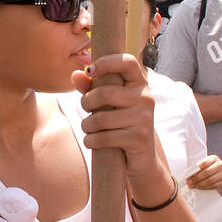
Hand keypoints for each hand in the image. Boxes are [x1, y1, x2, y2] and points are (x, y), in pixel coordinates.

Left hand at [72, 53, 169, 199]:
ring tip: (88, 128)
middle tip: (85, 109)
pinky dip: (91, 141)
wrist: (141, 159)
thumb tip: (76, 74)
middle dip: (86, 103)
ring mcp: (144, 118)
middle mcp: (145, 98)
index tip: (89, 70)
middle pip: (105, 93)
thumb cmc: (119, 124)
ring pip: (101, 118)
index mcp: (139, 83)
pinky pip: (105, 137)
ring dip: (86, 126)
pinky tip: (91, 141)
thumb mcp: (106, 103)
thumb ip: (90, 87)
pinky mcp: (139, 138)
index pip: (128, 62)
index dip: (107, 62)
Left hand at [186, 155, 221, 192]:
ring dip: (199, 184)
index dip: (194, 170)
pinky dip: (205, 188)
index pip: (203, 163)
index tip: (188, 175)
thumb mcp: (207, 164)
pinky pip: (213, 186)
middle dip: (195, 179)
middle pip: (206, 173)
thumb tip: (189, 174)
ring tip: (193, 186)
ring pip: (209, 181)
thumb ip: (200, 167)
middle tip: (189, 182)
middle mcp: (220, 165)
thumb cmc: (212, 167)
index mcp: (214, 158)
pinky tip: (200, 187)